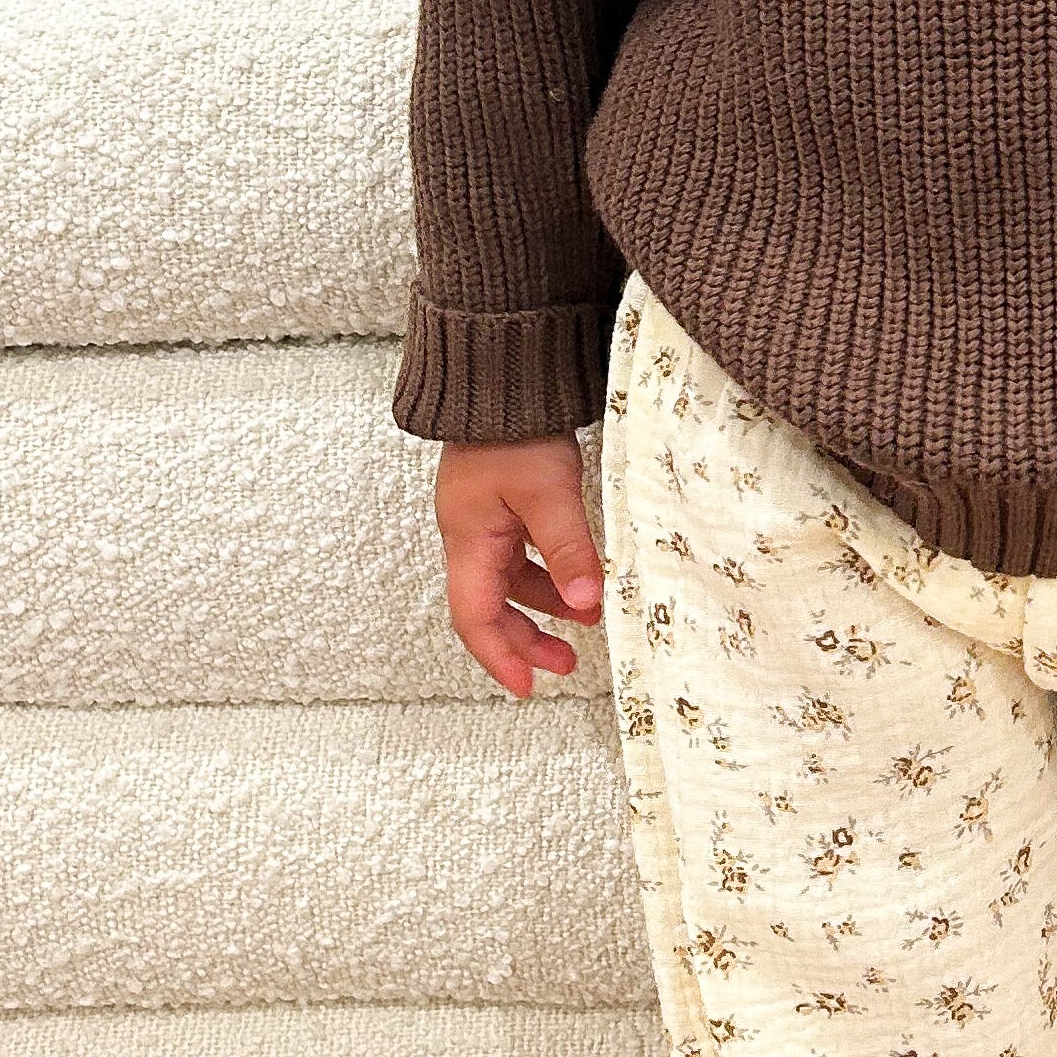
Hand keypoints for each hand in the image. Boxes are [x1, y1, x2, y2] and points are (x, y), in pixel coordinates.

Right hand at [436, 432, 602, 695]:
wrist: (502, 371)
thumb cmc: (512, 425)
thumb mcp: (548, 492)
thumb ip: (568, 548)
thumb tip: (587, 601)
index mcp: (469, 539)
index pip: (475, 617)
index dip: (500, 657)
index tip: (526, 686)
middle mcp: (470, 533)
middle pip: (490, 606)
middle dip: (525, 640)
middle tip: (563, 664)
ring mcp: (484, 517)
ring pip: (510, 579)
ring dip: (544, 604)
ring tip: (587, 618)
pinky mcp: (502, 500)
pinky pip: (521, 552)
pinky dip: (548, 571)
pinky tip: (577, 574)